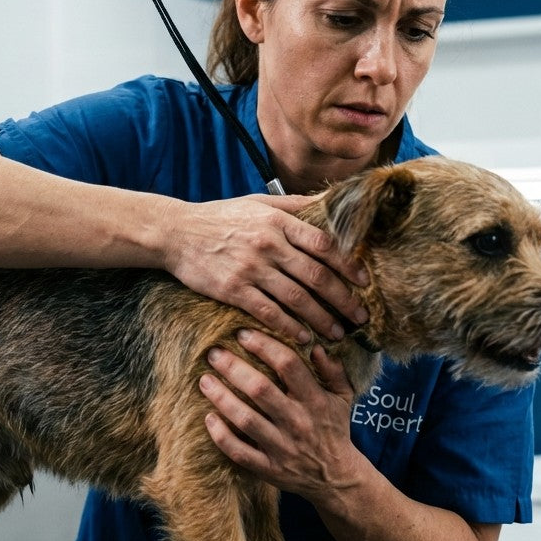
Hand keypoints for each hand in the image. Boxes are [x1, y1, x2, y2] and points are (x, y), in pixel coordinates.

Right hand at [160, 194, 369, 343]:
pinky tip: (303, 337)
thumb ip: (294, 206)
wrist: (176, 233)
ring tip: (338, 332)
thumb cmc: (220, 217)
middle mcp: (268, 245)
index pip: (324, 245)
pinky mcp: (233, 290)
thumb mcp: (258, 203)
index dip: (348, 264)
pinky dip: (289, 326)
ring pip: (296, 298)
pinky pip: (268, 312)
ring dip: (321, 318)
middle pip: (316, 276)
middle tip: (361, 316)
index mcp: (278, 222)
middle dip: (344, 299)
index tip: (365, 281)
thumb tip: (329, 203)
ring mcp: (250, 269)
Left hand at [199, 329, 366, 500]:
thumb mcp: (342, 397)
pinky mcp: (270, 469)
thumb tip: (314, 345)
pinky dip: (221, 436)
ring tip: (204, 380)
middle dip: (233, 368)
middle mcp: (298, 422)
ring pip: (246, 420)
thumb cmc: (334, 429)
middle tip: (213, 353)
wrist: (337, 478)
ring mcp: (282, 448)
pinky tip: (208, 418)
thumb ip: (332, 370)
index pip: (288, 365)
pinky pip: (240, 452)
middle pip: (260, 389)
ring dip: (221, 398)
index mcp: (315, 400)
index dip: (264, 346)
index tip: (242, 333)